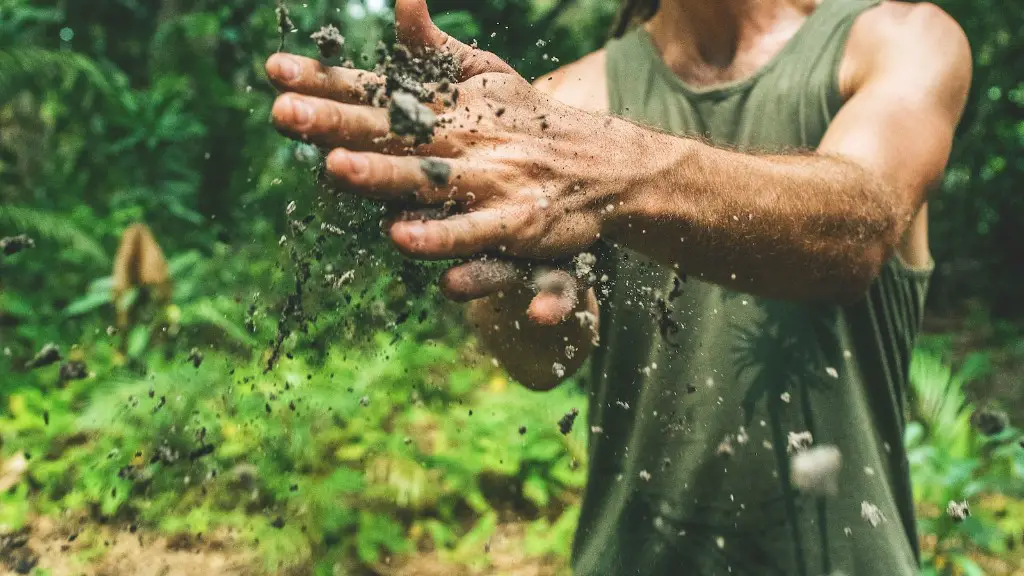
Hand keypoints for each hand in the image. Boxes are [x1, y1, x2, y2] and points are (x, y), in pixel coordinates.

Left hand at [266, 0, 620, 322]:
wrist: (603, 166)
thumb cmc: (528, 122)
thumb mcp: (483, 74)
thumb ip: (431, 47)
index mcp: (444, 106)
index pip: (374, 90)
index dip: (325, 80)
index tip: (272, 69)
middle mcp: (460, 139)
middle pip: (389, 131)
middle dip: (334, 122)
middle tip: (281, 113)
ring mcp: (488, 180)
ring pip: (427, 179)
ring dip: (382, 175)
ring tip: (335, 169)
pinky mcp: (516, 222)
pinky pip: (473, 232)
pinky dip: (442, 235)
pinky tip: (402, 238)